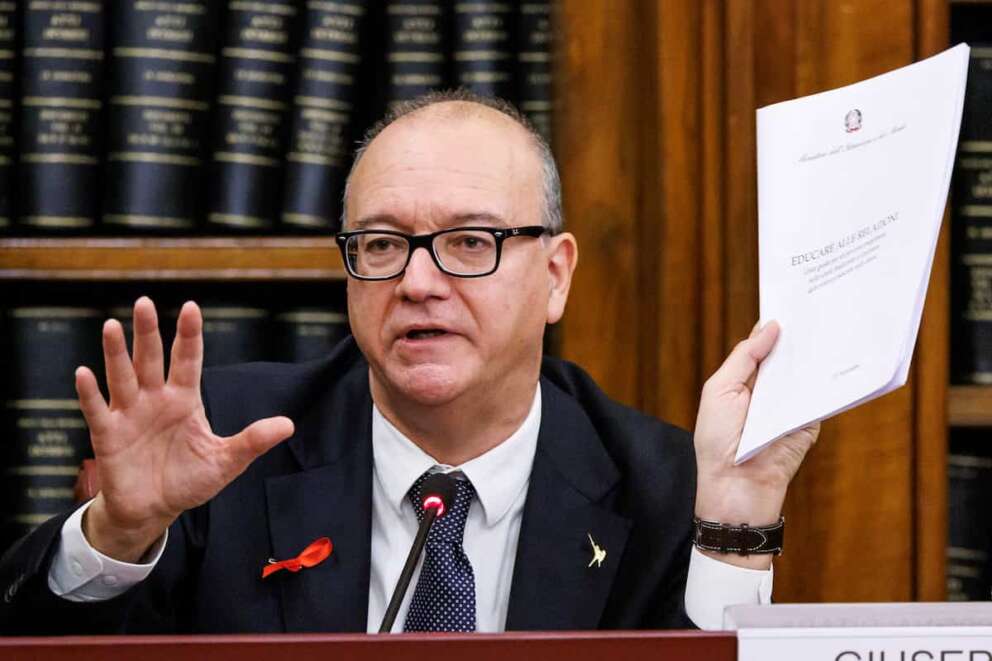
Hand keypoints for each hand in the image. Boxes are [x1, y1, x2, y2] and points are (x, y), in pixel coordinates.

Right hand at [75, 297, 293, 561]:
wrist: (154, 510)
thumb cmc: (188, 481)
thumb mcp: (225, 461)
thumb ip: (252, 441)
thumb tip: (288, 425)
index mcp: (184, 400)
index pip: (187, 360)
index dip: (189, 335)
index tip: (191, 306)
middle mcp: (155, 400)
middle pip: (151, 359)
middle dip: (148, 332)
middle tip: (144, 301)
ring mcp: (129, 415)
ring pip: (122, 377)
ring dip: (116, 353)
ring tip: (113, 326)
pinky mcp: (108, 436)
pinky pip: (97, 410)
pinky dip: (90, 393)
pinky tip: (83, 373)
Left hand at [692, 321, 818, 566]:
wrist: (736, 488)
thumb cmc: (718, 440)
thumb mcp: (720, 390)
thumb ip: (745, 357)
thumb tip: (771, 326)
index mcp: (746, 379)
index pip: (766, 345)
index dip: (777, 324)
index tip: (794, 295)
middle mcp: (771, 389)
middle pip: (792, 355)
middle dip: (803, 334)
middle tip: (821, 301)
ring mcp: (792, 405)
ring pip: (810, 372)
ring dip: (820, 352)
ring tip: (835, 319)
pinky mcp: (811, 422)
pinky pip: (823, 396)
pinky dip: (831, 379)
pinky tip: (840, 355)